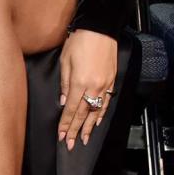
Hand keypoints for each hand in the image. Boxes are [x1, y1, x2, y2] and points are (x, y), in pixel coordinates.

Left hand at [58, 29, 117, 150]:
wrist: (100, 30)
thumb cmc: (78, 42)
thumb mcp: (65, 61)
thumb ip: (64, 83)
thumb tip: (63, 102)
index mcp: (79, 83)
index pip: (71, 109)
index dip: (66, 124)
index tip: (62, 135)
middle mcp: (94, 87)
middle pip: (83, 114)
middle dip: (76, 131)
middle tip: (70, 144)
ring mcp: (105, 85)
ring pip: (97, 112)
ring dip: (90, 127)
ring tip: (85, 139)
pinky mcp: (112, 81)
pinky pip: (107, 103)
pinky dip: (102, 114)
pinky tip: (98, 122)